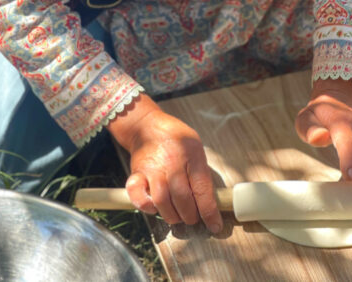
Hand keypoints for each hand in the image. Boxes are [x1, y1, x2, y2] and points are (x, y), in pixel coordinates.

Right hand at [108, 94, 222, 233]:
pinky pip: (138, 196)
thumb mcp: (196, 146)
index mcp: (191, 154)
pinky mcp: (136, 174)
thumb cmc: (175, 137)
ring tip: (177, 215)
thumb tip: (208, 200)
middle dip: (191, 216)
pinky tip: (155, 206)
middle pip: (183, 199)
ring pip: (162, 202)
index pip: (202, 189)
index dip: (210, 212)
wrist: (147, 125)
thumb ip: (201, 171)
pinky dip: (146, 207)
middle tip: (193, 218)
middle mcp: (172, 163)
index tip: (215, 226)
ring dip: (172, 216)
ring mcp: (152, 169)